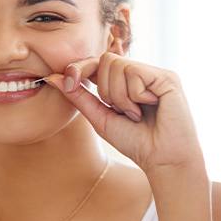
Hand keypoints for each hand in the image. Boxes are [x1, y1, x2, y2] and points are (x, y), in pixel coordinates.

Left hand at [44, 53, 204, 174]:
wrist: (162, 160)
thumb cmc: (135, 141)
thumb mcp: (99, 117)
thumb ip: (78, 96)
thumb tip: (53, 77)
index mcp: (124, 81)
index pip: (97, 62)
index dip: (80, 67)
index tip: (69, 82)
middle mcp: (140, 73)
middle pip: (105, 60)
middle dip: (106, 90)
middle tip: (123, 112)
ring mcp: (154, 73)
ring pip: (118, 65)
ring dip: (120, 96)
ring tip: (137, 113)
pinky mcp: (167, 76)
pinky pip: (134, 72)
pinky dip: (134, 95)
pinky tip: (150, 107)